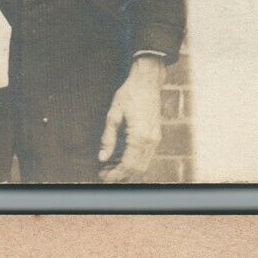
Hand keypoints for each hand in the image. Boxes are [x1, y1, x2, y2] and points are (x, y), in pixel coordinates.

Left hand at [98, 55, 163, 182]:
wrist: (148, 81)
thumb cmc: (130, 94)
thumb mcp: (113, 114)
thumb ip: (108, 138)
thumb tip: (102, 157)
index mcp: (140, 136)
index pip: (128, 165)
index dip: (115, 174)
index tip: (102, 176)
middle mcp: (151, 140)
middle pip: (137, 169)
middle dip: (120, 176)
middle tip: (104, 175)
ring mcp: (156, 139)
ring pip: (143, 165)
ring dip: (127, 171)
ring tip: (109, 168)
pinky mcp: (156, 136)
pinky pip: (146, 156)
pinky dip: (134, 162)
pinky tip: (119, 159)